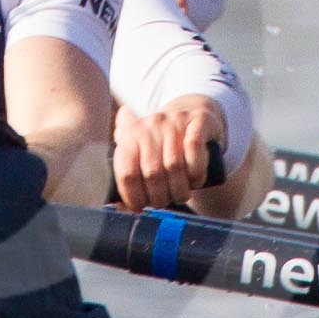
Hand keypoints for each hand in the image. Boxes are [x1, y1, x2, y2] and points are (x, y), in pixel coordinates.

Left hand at [113, 95, 223, 209]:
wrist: (193, 110)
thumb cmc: (164, 142)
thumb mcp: (141, 151)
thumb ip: (128, 176)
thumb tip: (119, 208)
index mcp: (131, 134)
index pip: (126, 172)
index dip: (133, 196)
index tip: (140, 207)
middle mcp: (151, 124)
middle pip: (152, 173)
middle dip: (159, 197)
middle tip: (163, 203)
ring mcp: (175, 120)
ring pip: (174, 165)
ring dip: (179, 190)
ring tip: (181, 196)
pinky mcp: (199, 121)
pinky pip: (194, 150)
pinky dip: (196, 172)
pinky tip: (196, 181)